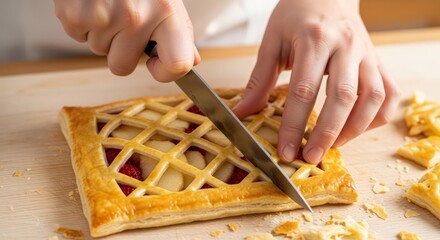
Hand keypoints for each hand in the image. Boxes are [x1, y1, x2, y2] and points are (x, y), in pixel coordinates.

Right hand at [54, 0, 199, 80]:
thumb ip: (179, 30)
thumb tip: (192, 61)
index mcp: (166, 11)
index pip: (177, 63)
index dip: (166, 73)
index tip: (157, 65)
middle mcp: (136, 16)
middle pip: (122, 67)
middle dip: (120, 51)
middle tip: (122, 22)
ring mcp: (103, 16)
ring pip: (98, 50)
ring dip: (101, 33)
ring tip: (107, 4)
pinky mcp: (74, 14)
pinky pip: (78, 37)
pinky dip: (82, 23)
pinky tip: (91, 2)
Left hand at [233, 0, 398, 163]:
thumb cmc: (296, 16)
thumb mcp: (272, 42)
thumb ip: (258, 80)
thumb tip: (242, 114)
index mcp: (314, 40)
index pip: (304, 90)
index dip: (294, 125)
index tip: (286, 151)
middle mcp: (345, 46)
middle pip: (343, 97)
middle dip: (327, 133)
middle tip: (311, 157)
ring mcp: (367, 53)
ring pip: (372, 97)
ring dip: (354, 129)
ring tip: (332, 145)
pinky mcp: (378, 60)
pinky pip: (389, 92)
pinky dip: (377, 116)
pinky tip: (357, 127)